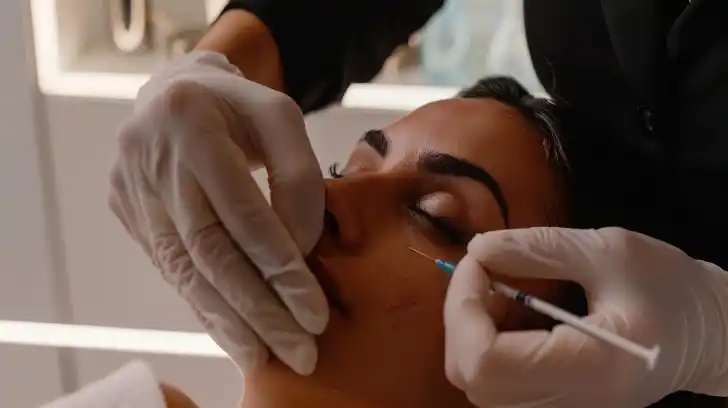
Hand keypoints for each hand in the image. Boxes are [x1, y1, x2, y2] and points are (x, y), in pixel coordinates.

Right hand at [109, 51, 328, 374]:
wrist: (175, 91)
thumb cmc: (239, 106)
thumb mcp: (281, 117)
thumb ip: (298, 177)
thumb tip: (300, 251)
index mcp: (189, 122)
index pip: (241, 212)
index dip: (279, 267)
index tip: (314, 312)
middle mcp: (149, 159)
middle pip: (209, 251)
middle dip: (258, 309)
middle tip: (300, 351)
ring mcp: (132, 191)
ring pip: (184, 270)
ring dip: (229, 322)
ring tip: (266, 358)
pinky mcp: (130, 214)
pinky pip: (171, 270)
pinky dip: (206, 306)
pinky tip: (233, 335)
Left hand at [444, 227, 727, 407]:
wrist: (709, 334)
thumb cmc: (671, 288)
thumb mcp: (610, 251)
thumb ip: (540, 249)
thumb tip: (477, 249)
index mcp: (591, 367)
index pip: (488, 361)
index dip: (463, 309)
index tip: (476, 262)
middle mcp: (571, 402)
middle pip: (473, 378)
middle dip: (460, 317)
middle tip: (480, 270)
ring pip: (479, 384)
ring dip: (469, 330)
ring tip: (495, 286)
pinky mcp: (556, 402)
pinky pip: (497, 383)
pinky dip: (484, 343)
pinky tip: (505, 310)